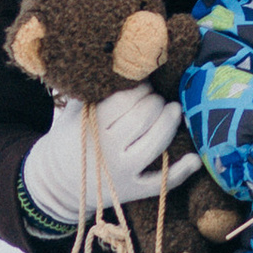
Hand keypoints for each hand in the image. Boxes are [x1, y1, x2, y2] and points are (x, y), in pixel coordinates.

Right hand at [20, 84, 195, 227]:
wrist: (56, 183)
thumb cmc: (70, 139)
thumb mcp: (73, 113)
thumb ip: (93, 92)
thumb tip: (118, 62)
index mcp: (92, 125)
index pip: (125, 99)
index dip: (141, 87)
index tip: (144, 85)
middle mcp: (108, 150)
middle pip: (144, 117)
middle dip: (156, 102)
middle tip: (157, 99)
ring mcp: (122, 172)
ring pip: (157, 142)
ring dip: (171, 122)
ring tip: (174, 111)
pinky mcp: (133, 191)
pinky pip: (162, 182)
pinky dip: (182, 171)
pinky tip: (195, 159)